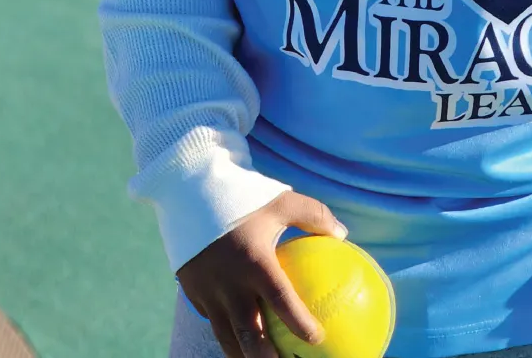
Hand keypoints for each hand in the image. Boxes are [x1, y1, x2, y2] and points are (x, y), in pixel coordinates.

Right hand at [176, 191, 347, 357]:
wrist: (188, 190)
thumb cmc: (242, 195)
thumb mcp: (281, 200)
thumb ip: (313, 215)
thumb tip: (342, 233)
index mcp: (254, 262)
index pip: (280, 301)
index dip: (299, 323)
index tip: (317, 338)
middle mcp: (229, 283)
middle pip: (248, 334)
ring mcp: (207, 291)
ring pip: (225, 336)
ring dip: (242, 354)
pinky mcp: (192, 291)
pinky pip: (210, 318)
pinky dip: (225, 332)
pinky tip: (237, 340)